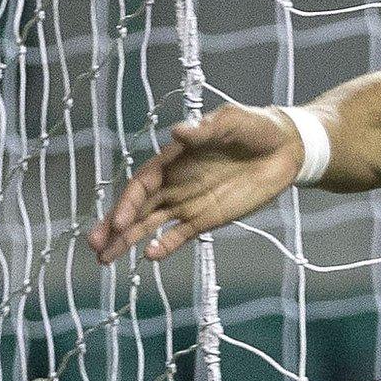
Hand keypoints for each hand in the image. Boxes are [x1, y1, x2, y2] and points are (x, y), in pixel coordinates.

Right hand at [88, 103, 302, 263]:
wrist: (286, 147)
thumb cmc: (255, 127)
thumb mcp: (232, 122)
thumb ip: (205, 130)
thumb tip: (178, 132)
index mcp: (173, 159)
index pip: (143, 184)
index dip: (129, 202)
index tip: (120, 221)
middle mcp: (174, 182)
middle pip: (138, 208)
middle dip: (115, 227)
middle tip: (94, 246)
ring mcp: (188, 201)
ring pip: (151, 224)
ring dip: (129, 240)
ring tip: (105, 259)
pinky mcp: (207, 217)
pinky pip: (180, 234)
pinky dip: (165, 245)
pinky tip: (150, 257)